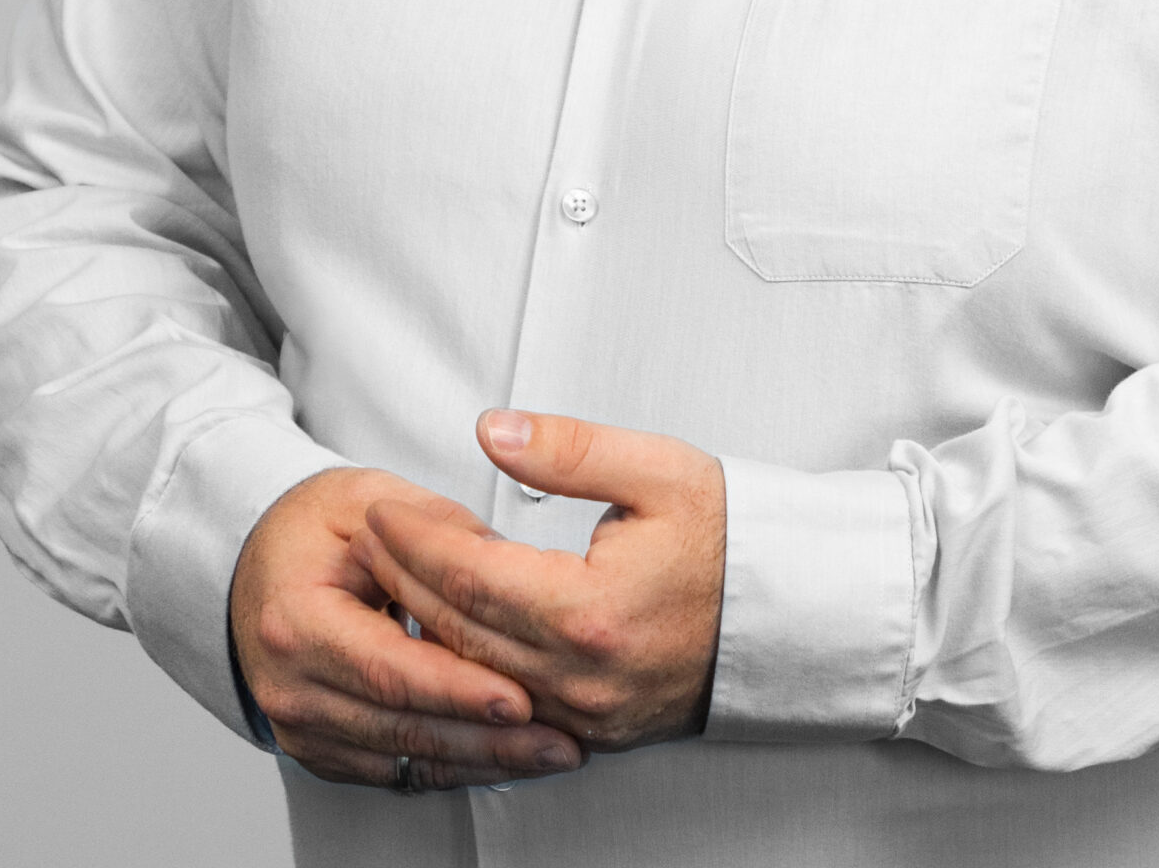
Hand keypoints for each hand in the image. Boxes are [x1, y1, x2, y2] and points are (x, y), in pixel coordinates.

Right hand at [230, 465, 583, 789]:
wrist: (256, 561)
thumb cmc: (312, 528)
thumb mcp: (369, 501)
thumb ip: (437, 527)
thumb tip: (507, 560)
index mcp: (298, 621)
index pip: (389, 667)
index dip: (458, 687)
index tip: (521, 697)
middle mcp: (291, 685)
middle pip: (401, 725)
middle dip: (487, 737)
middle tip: (558, 737)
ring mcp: (301, 725)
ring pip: (403, 758)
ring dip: (481, 760)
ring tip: (549, 751)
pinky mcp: (320, 747)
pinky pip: (392, 770)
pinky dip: (450, 767)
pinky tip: (502, 758)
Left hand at [352, 411, 725, 752]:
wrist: (788, 609)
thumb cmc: (728, 535)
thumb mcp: (656, 468)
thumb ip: (567, 449)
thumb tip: (493, 430)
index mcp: (591, 612)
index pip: (472, 576)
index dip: (417, 542)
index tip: (382, 511)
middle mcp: (581, 676)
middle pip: (461, 632)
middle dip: (405, 582)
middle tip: (370, 540)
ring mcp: (587, 713)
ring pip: (476, 677)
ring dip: (426, 627)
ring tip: (392, 580)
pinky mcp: (594, 728)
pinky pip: (508, 706)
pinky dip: (467, 670)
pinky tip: (445, 635)